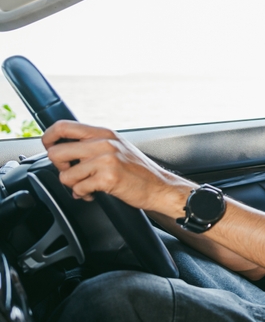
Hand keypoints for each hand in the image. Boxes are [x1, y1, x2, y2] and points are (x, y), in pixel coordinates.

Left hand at [42, 120, 188, 211]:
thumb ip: (93, 144)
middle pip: (56, 152)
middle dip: (60, 168)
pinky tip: (94, 193)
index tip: (50, 148)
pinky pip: (79, 188)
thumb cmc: (139, 171)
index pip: (63, 126)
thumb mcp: (117, 147)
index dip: (48, 138)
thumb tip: (64, 148)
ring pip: (65, 175)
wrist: (160, 187)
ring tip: (87, 186)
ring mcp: (106, 159)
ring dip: (73, 185)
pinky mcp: (108, 177)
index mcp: (104, 133)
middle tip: (72, 173)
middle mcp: (104, 143)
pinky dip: (83, 194)